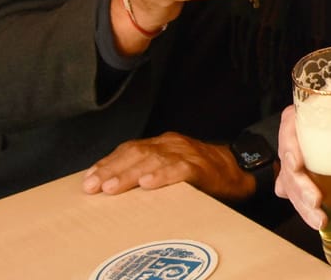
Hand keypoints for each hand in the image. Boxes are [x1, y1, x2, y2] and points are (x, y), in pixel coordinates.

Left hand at [81, 131, 254, 202]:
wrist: (241, 168)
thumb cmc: (204, 173)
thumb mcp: (173, 166)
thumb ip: (150, 169)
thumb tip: (115, 186)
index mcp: (163, 143)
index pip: (129, 149)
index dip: (107, 163)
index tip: (88, 179)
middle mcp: (173, 144)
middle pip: (136, 153)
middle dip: (111, 169)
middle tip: (93, 186)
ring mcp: (188, 153)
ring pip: (153, 160)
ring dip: (130, 174)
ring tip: (112, 188)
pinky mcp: (202, 166)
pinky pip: (180, 169)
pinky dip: (162, 176)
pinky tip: (148, 183)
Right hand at [274, 104, 330, 228]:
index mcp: (316, 112)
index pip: (290, 123)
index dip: (288, 144)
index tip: (298, 163)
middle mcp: (302, 134)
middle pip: (287, 160)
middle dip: (298, 186)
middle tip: (316, 201)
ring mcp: (301, 157)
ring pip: (289, 181)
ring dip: (300, 203)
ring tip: (320, 220)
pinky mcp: (307, 176)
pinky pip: (294, 192)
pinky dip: (301, 206)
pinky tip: (314, 219)